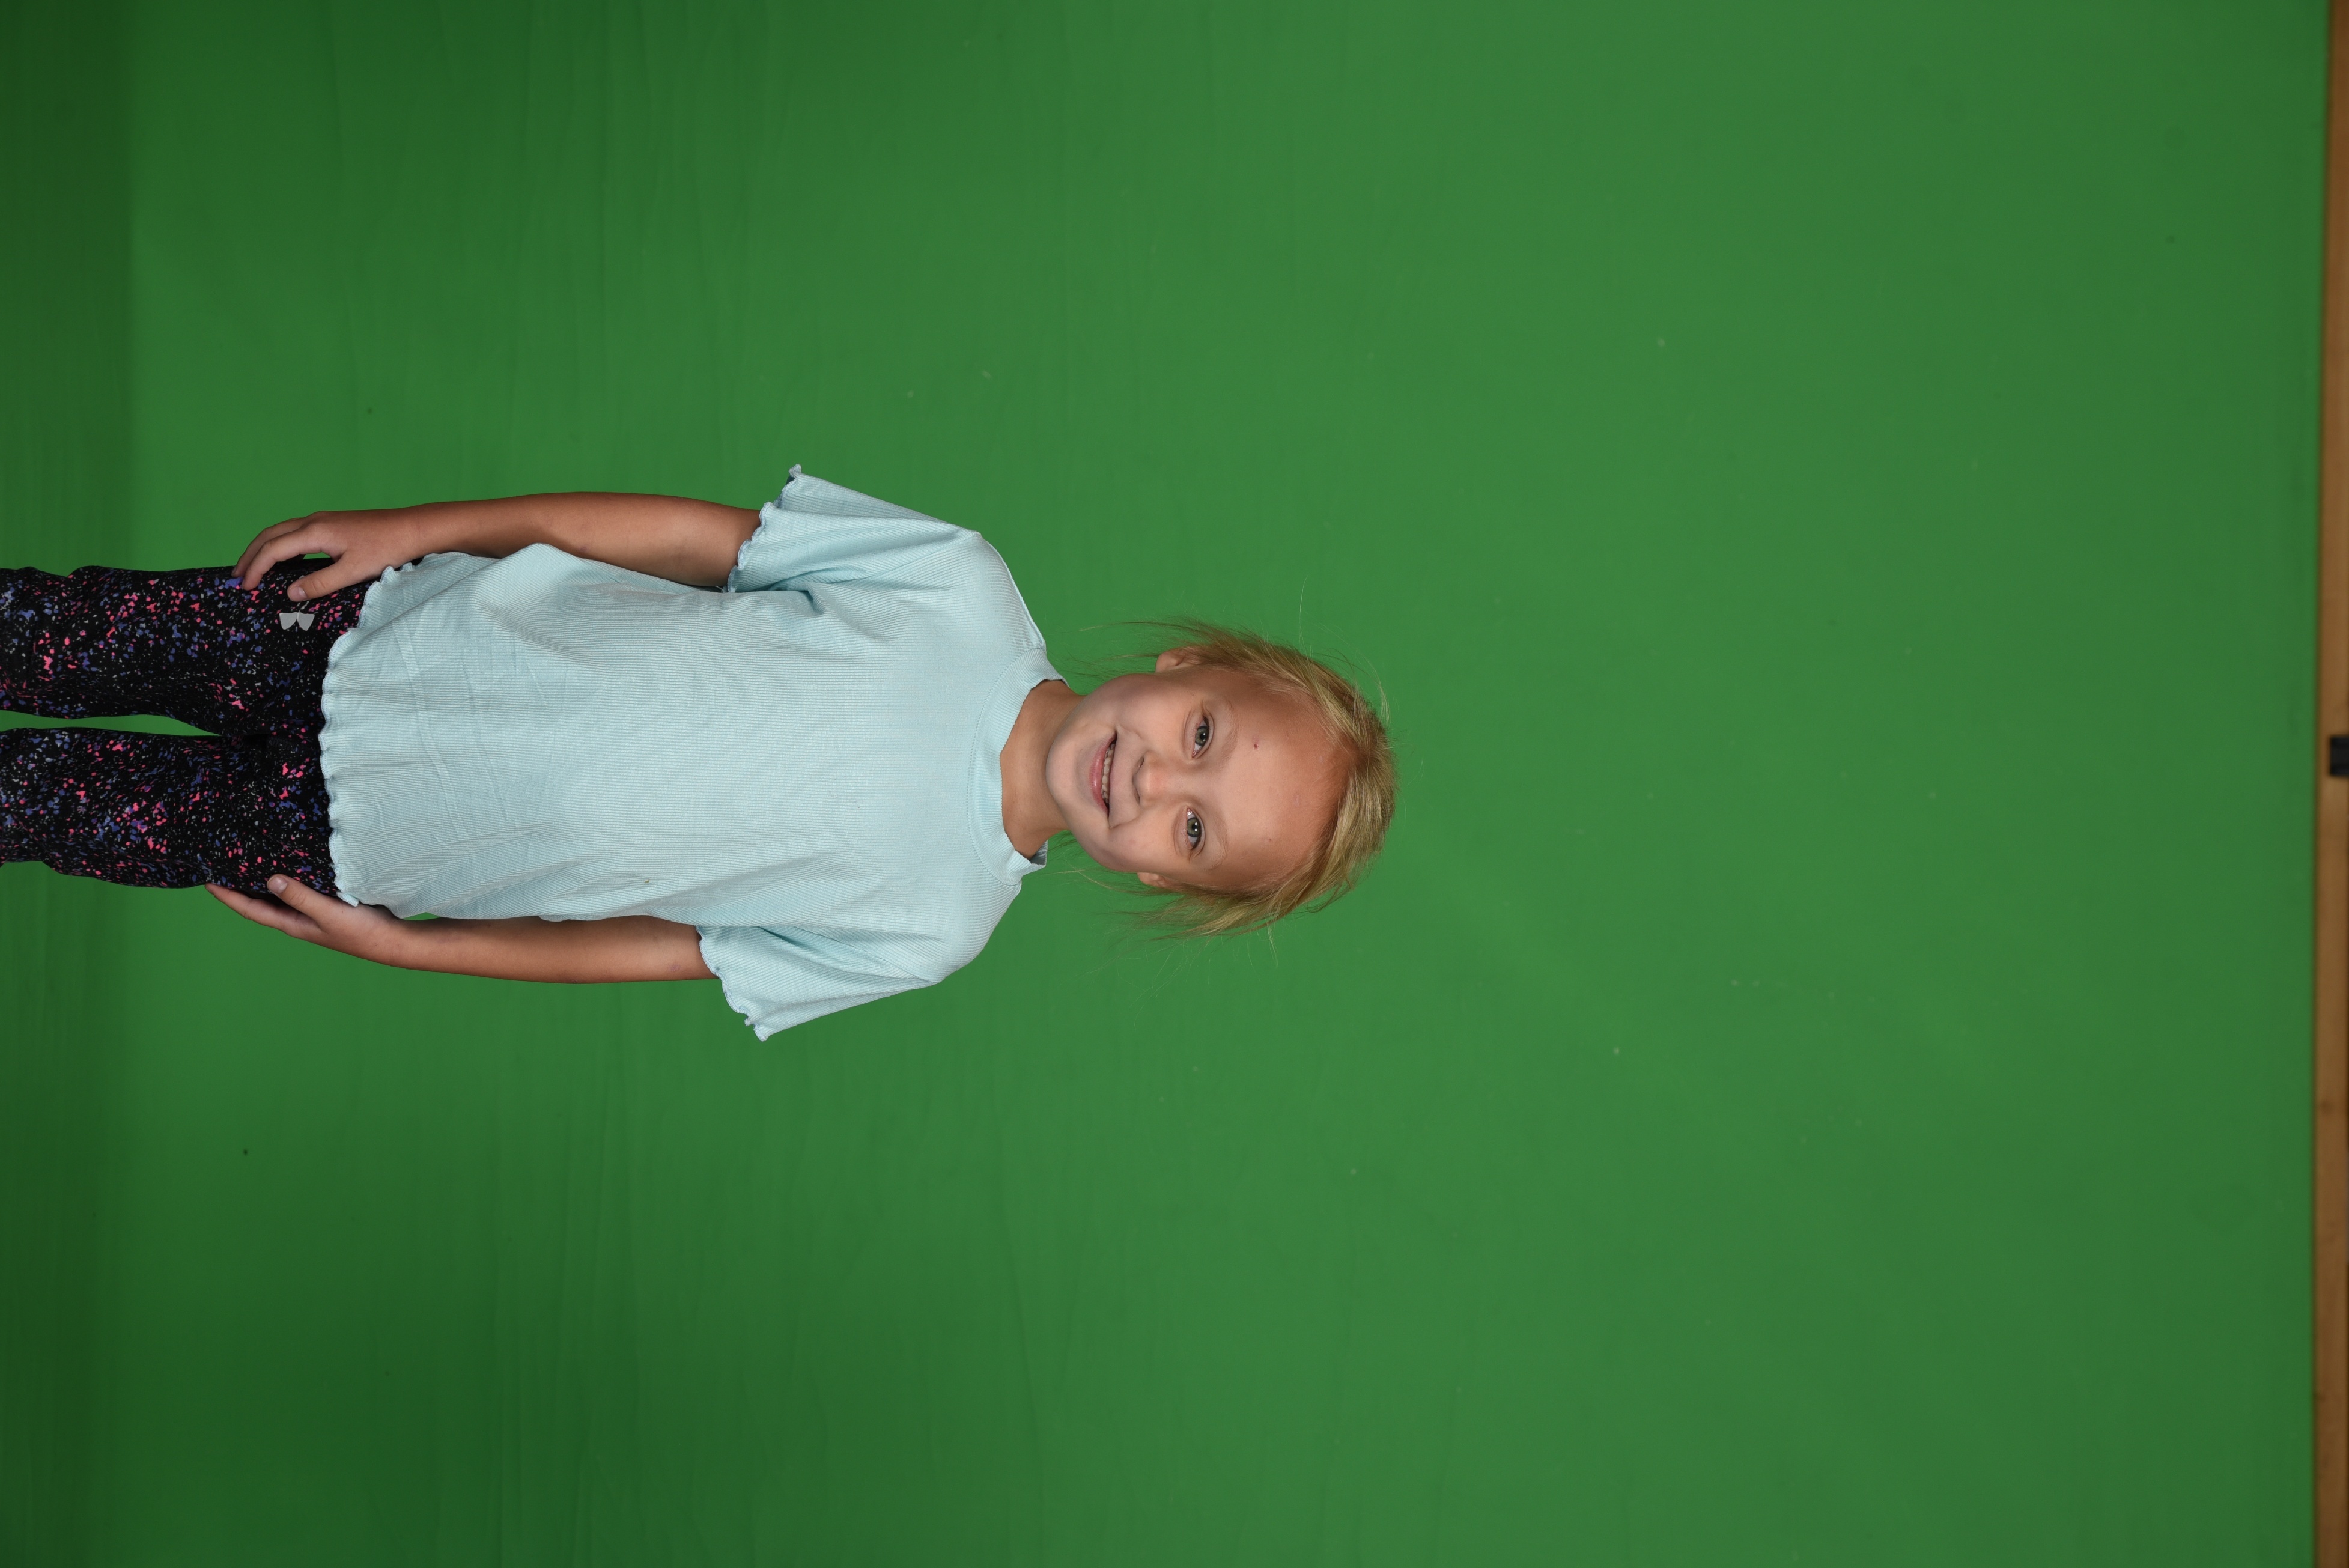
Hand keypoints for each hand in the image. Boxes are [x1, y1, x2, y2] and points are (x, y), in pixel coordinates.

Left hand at [206, 875, 416, 965]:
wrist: (393, 941)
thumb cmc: (362, 932)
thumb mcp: (328, 913)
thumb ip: (300, 897)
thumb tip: (269, 880)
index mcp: (292, 923)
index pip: (250, 909)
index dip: (227, 896)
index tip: (206, 880)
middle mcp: (297, 918)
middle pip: (259, 901)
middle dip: (239, 886)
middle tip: (221, 864)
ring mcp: (311, 913)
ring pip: (278, 894)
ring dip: (262, 880)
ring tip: (247, 861)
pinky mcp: (327, 904)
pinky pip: (298, 888)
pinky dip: (288, 877)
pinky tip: (288, 863)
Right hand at [234, 509, 434, 601]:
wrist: (412, 528)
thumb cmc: (386, 548)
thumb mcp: (353, 571)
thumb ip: (320, 583)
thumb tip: (291, 594)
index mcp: (315, 532)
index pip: (273, 550)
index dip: (256, 568)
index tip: (244, 587)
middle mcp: (314, 521)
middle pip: (269, 535)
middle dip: (250, 555)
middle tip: (236, 575)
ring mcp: (323, 520)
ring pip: (281, 531)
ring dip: (263, 548)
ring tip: (252, 566)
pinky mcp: (332, 524)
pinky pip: (295, 532)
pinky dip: (280, 544)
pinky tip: (282, 558)